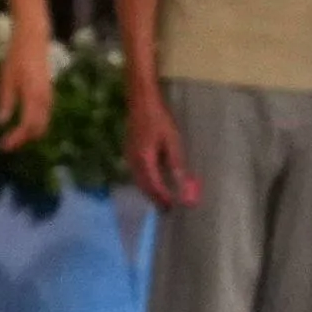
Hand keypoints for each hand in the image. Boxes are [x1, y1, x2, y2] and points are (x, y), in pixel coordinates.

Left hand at [0, 23, 53, 152]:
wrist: (34, 41)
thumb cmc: (17, 57)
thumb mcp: (6, 79)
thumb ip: (6, 101)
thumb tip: (2, 122)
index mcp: (33, 96)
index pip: (27, 125)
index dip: (16, 139)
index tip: (3, 146)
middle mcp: (45, 100)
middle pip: (38, 129)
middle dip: (23, 140)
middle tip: (6, 145)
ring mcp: (49, 97)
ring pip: (43, 124)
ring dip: (29, 134)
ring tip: (12, 138)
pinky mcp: (48, 95)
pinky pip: (44, 116)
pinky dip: (34, 125)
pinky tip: (22, 126)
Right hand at [127, 85, 196, 205]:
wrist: (141, 103)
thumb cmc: (159, 120)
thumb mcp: (172, 142)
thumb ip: (176, 164)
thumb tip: (183, 184)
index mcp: (144, 160)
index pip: (154, 186)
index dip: (163, 198)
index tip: (173, 207)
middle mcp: (133, 162)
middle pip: (143, 186)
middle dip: (155, 198)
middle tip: (168, 209)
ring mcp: (128, 157)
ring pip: (138, 181)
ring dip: (150, 192)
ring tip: (162, 200)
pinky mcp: (129, 153)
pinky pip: (136, 174)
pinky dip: (145, 182)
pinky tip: (154, 183)